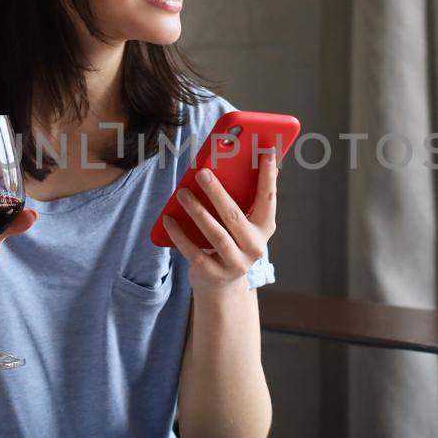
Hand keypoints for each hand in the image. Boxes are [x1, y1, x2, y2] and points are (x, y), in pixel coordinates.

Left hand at [162, 152, 278, 292]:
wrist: (221, 284)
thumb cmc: (229, 241)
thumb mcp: (240, 223)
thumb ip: (239, 200)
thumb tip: (226, 165)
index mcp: (264, 228)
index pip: (268, 199)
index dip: (268, 177)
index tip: (267, 153)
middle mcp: (255, 248)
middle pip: (235, 217)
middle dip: (217, 193)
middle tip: (201, 173)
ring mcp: (235, 263)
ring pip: (215, 234)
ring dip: (197, 211)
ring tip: (182, 193)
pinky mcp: (213, 274)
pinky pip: (194, 252)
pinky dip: (180, 234)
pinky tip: (168, 219)